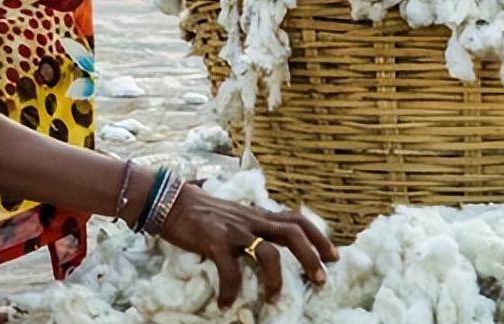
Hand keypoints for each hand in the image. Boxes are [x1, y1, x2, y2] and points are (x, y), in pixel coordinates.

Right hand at [156, 183, 338, 307]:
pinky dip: (230, 290)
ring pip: (268, 252)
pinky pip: (229, 270)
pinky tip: (226, 303)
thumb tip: (266, 240)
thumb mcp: (234, 214)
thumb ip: (252, 225)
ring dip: (276, 279)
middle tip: (321, 280)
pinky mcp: (214, 240)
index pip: (297, 220)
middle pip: (293, 232)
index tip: (333, 255)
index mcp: (257, 214)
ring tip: (274, 298)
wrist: (170, 200)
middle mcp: (251, 219)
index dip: (319, 237)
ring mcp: (234, 230)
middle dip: (311, 257)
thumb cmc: (201, 211)